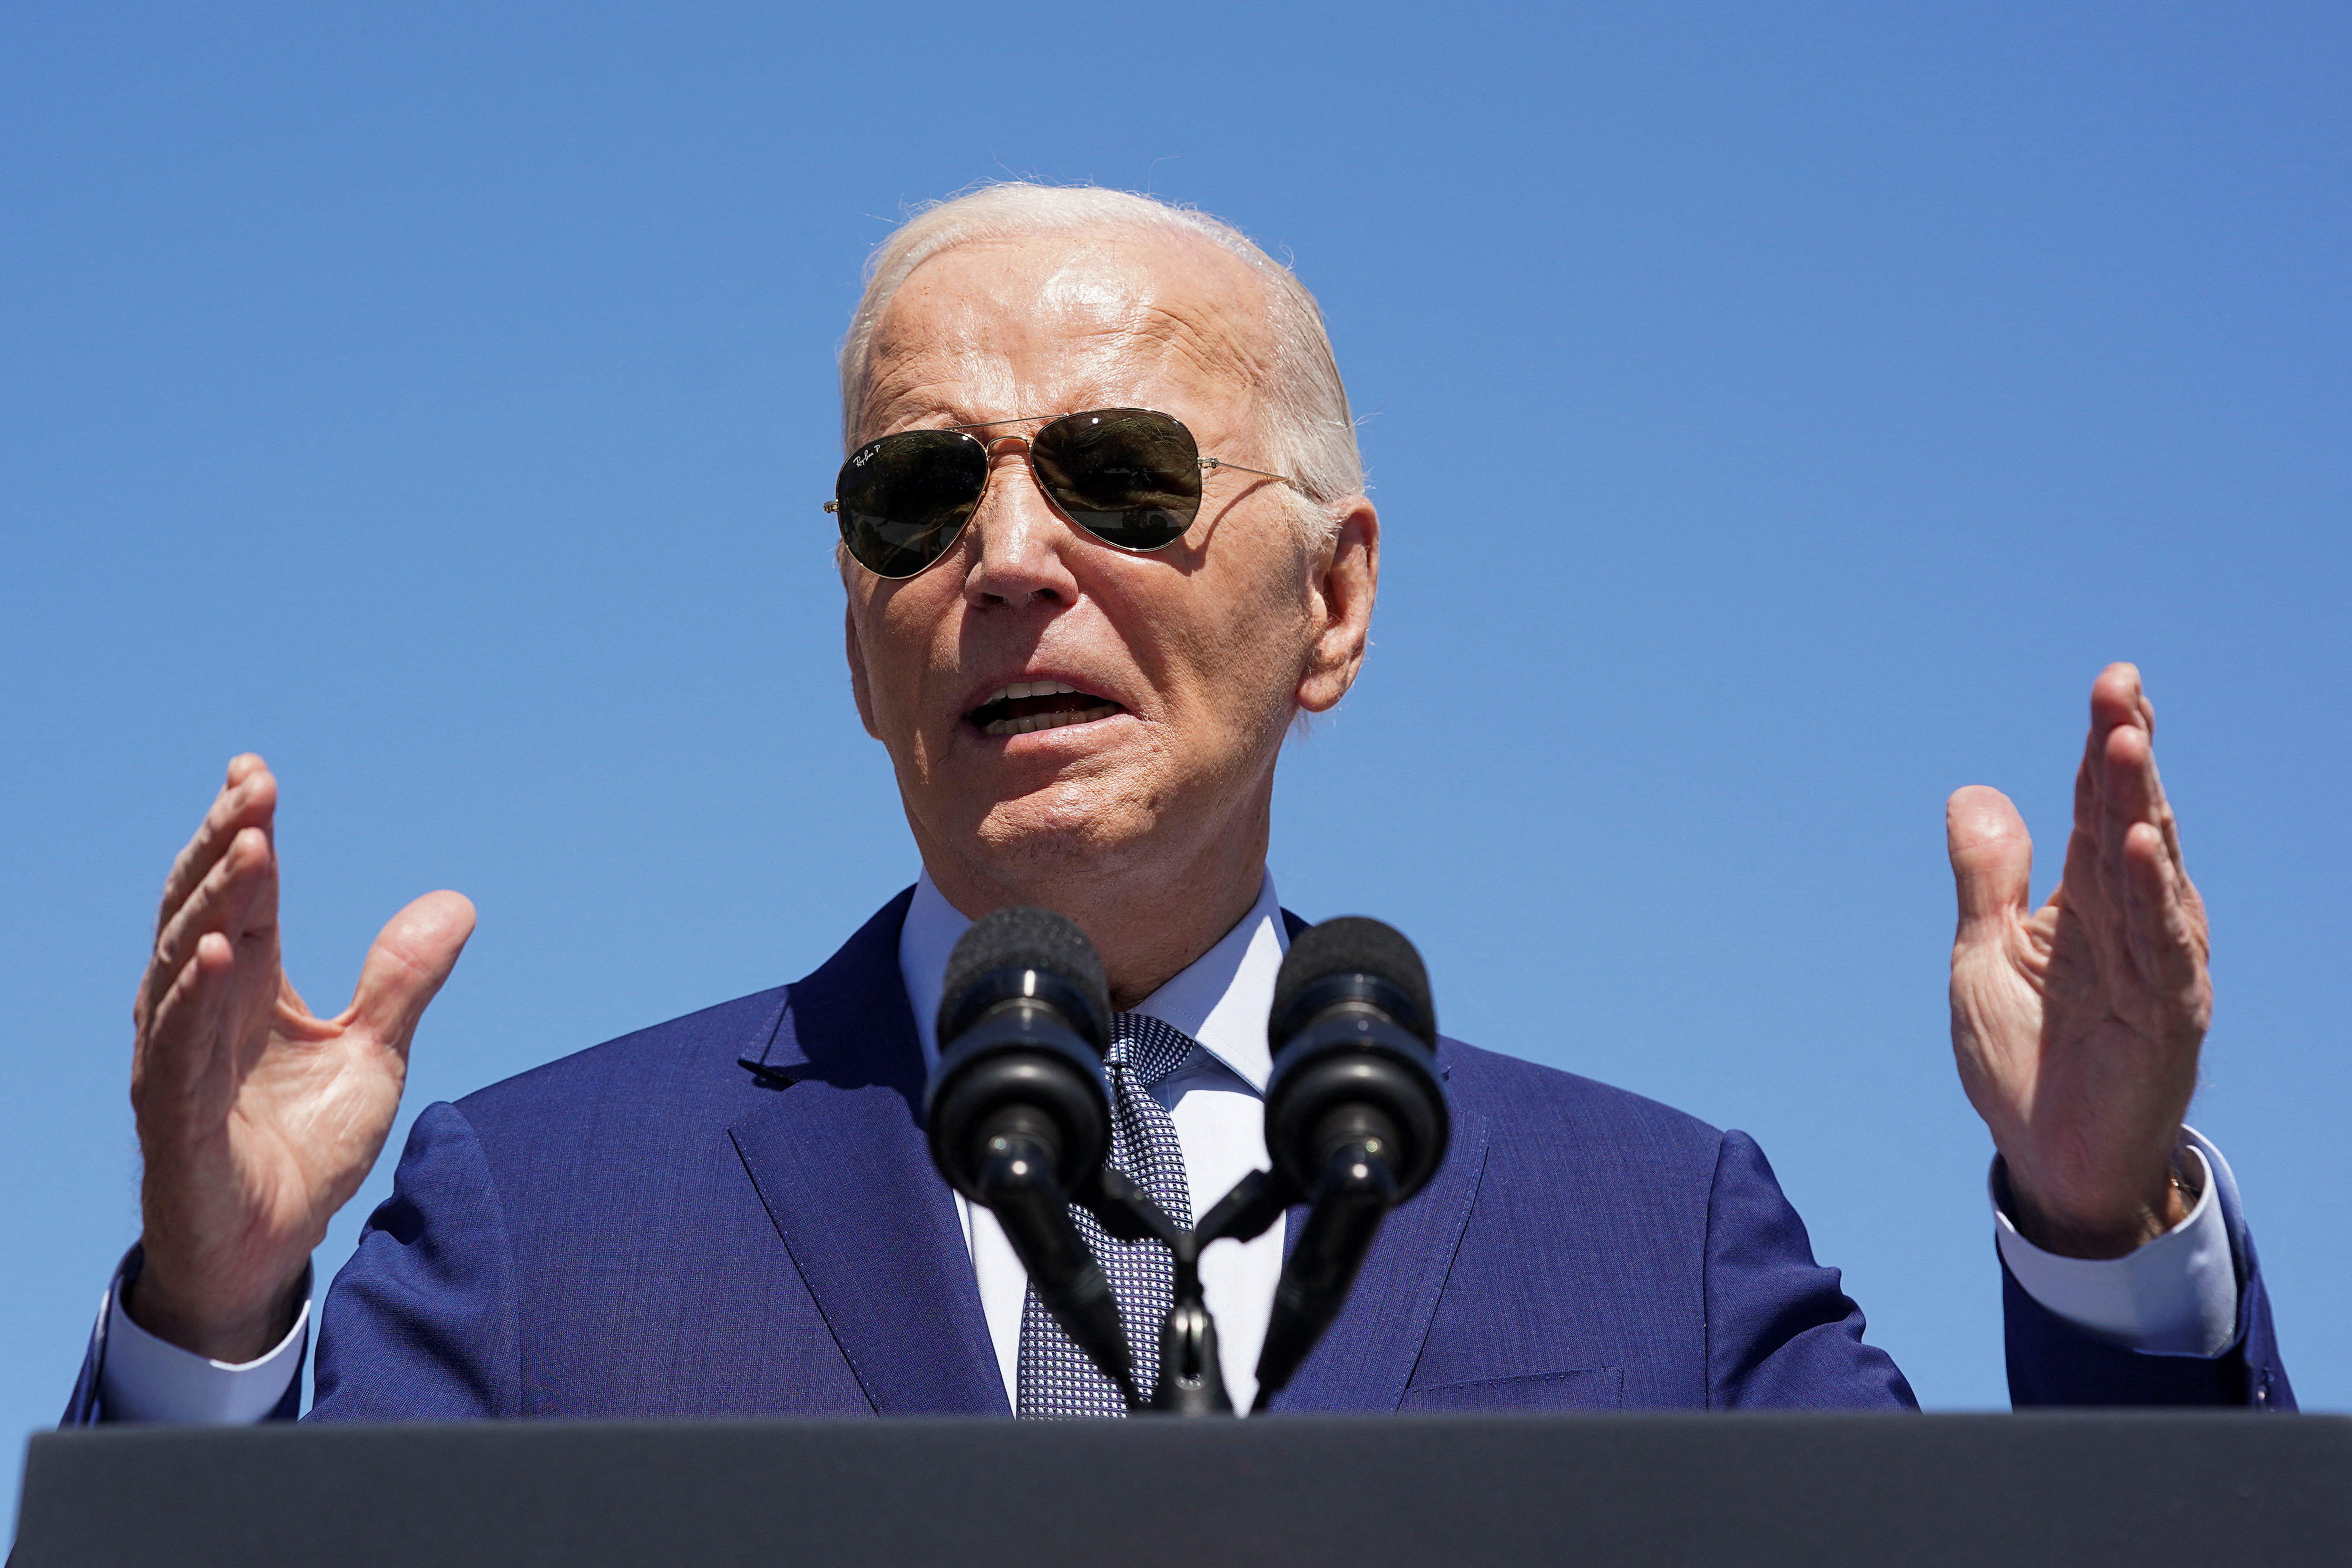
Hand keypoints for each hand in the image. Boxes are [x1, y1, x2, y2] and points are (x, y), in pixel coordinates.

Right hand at [127, 756, 474, 1359]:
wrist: (271, 1249)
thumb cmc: (303, 1148)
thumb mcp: (374, 1055)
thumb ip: (403, 981)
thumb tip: (456, 903)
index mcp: (244, 992)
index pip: (240, 898)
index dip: (242, 834)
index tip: (254, 771)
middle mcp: (200, 1016)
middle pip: (201, 912)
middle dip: (222, 847)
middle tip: (251, 787)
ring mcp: (178, 1066)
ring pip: (183, 968)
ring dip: (212, 905)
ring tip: (247, 848)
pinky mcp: (175, 1122)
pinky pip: (179, 1050)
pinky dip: (196, 998)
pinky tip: (216, 951)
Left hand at [1946, 664, 2209, 1258]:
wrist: (2049, 1158)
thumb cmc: (2025, 1057)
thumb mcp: (1982, 956)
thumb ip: (1987, 878)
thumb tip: (1976, 793)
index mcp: (2089, 904)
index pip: (2102, 809)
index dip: (2105, 748)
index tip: (2111, 684)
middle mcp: (2132, 924)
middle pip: (2132, 823)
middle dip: (2127, 756)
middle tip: (2119, 688)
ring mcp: (2155, 968)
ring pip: (2151, 873)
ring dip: (2140, 808)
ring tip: (2125, 745)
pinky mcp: (2166, 1017)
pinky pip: (2161, 948)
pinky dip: (2152, 897)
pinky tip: (2143, 847)